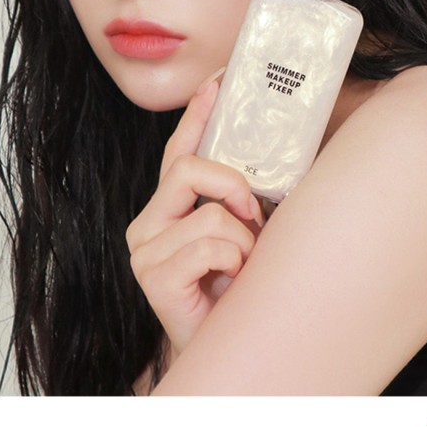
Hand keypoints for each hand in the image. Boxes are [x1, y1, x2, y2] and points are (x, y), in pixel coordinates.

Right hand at [126, 70, 264, 361]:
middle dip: (235, 187)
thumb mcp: (246, 231)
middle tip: (255, 215)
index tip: (219, 81)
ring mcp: (146, 249)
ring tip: (243, 264)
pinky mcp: (154, 276)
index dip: (198, 114)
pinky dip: (234, 259)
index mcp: (168, 207)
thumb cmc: (237, 287)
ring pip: (211, 211)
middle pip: (188, 168)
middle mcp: (148, 222)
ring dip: (244, 239)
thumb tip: (280, 149)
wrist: (225, 345)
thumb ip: (246, 196)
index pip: (180, 150)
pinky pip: (210, 244)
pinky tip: (230, 279)